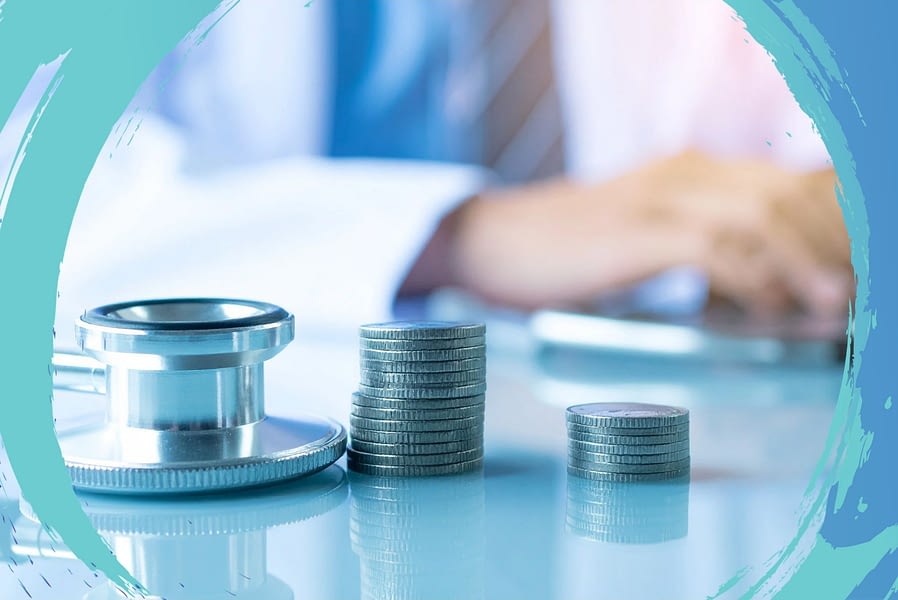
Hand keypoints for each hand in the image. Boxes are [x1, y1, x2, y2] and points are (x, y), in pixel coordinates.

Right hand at [402, 151, 852, 316]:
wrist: (490, 239)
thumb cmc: (565, 248)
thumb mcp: (643, 236)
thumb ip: (699, 245)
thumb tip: (759, 283)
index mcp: (689, 171)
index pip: (783, 186)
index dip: (824, 227)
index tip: (843, 273)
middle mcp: (683, 172)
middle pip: (783, 196)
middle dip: (827, 244)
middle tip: (850, 294)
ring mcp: (657, 198)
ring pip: (759, 217)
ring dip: (802, 261)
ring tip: (829, 304)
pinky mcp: (634, 231)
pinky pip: (712, 248)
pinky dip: (751, 277)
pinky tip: (767, 307)